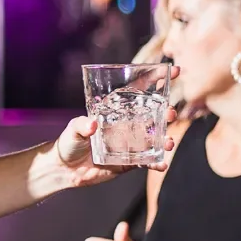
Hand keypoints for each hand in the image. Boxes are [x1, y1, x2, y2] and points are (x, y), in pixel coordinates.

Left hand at [52, 66, 179, 185]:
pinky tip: (162, 164)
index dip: (155, 79)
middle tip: (170, 113)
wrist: (66, 170)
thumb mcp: (73, 129)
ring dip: (165, 138)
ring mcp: (131, 143)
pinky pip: (148, 162)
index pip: (139, 90)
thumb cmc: (69, 143)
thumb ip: (81, 125)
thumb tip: (93, 124)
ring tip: (169, 142)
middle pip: (153, 115)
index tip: (174, 71)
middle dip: (166, 112)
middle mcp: (127, 124)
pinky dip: (156, 163)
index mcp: (116, 110)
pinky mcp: (130, 161)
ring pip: (155, 138)